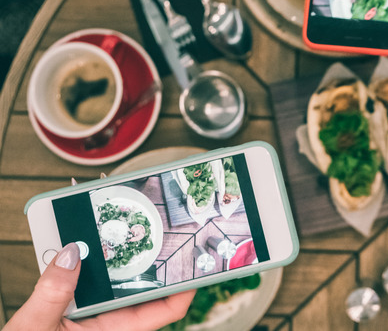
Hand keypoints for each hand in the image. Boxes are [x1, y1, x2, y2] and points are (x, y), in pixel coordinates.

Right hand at [5, 243, 194, 330]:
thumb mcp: (36, 329)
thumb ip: (53, 293)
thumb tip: (69, 254)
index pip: (167, 310)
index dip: (186, 286)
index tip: (196, 261)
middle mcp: (111, 324)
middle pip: (146, 288)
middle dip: (153, 259)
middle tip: (162, 226)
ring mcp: (95, 316)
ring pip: (119, 281)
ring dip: (119, 255)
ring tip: (125, 222)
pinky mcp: (77, 310)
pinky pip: (93, 282)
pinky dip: (91, 261)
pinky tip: (85, 238)